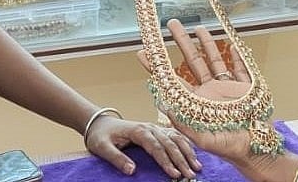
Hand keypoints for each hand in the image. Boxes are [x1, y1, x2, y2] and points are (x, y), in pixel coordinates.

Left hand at [84, 114, 201, 178]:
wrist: (101, 123)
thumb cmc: (101, 136)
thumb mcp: (102, 148)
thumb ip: (116, 158)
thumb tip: (132, 171)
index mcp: (138, 131)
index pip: (156, 147)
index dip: (166, 161)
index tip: (175, 175)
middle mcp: (150, 127)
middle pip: (170, 143)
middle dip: (181, 159)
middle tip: (190, 174)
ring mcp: (155, 128)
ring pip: (176, 138)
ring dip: (187, 152)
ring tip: (197, 166)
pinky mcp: (157, 131)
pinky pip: (175, 136)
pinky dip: (186, 145)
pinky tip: (193, 154)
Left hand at [138, 20, 297, 181]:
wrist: (256, 149)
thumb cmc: (229, 147)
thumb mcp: (202, 139)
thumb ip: (182, 123)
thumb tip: (163, 105)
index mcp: (196, 103)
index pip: (172, 79)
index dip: (157, 66)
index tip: (144, 51)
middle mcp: (208, 92)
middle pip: (192, 61)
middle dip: (182, 42)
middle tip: (172, 24)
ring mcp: (226, 87)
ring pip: (213, 59)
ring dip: (206, 42)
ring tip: (197, 26)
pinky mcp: (244, 86)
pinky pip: (239, 66)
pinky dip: (236, 54)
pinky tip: (231, 42)